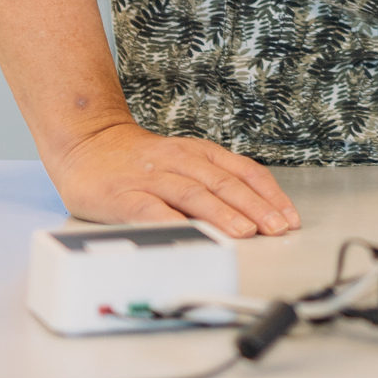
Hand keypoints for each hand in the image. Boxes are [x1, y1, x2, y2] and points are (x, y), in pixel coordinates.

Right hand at [49, 121, 300, 239]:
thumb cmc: (141, 161)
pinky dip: (171, 221)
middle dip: (255, 207)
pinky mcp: (122, 195)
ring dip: (222, 213)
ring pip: (193, 193)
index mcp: (200, 153)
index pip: (244, 171)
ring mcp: (151, 177)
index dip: (270, 195)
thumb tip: (258, 213)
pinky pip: (149, 208)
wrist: (88, 142)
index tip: (289, 217)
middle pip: (225, 183)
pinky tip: (188, 234)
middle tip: (276, 228)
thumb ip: (215, 182)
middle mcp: (180, 161)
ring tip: (245, 232)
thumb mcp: (186, 161)